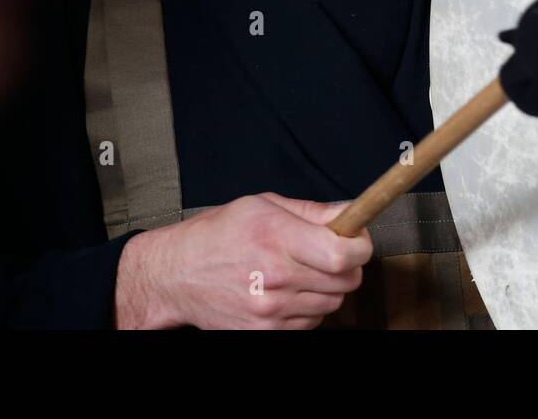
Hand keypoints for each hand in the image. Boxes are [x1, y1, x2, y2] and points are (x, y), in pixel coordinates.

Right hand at [114, 192, 371, 329]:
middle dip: (347, 265)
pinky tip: (288, 291)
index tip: (357, 240)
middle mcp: (274, 277)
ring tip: (302, 271)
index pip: (342, 255)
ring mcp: (269, 310)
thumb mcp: (262, 205)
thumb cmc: (218, 235)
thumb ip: (313, 211)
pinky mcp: (265, 333)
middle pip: (345, 282)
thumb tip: (351, 213)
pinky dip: (309, 308)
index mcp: (275, 237)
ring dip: (327, 287)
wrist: (177, 275)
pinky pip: (311, 322)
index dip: (360, 247)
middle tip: (331, 252)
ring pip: (332, 304)